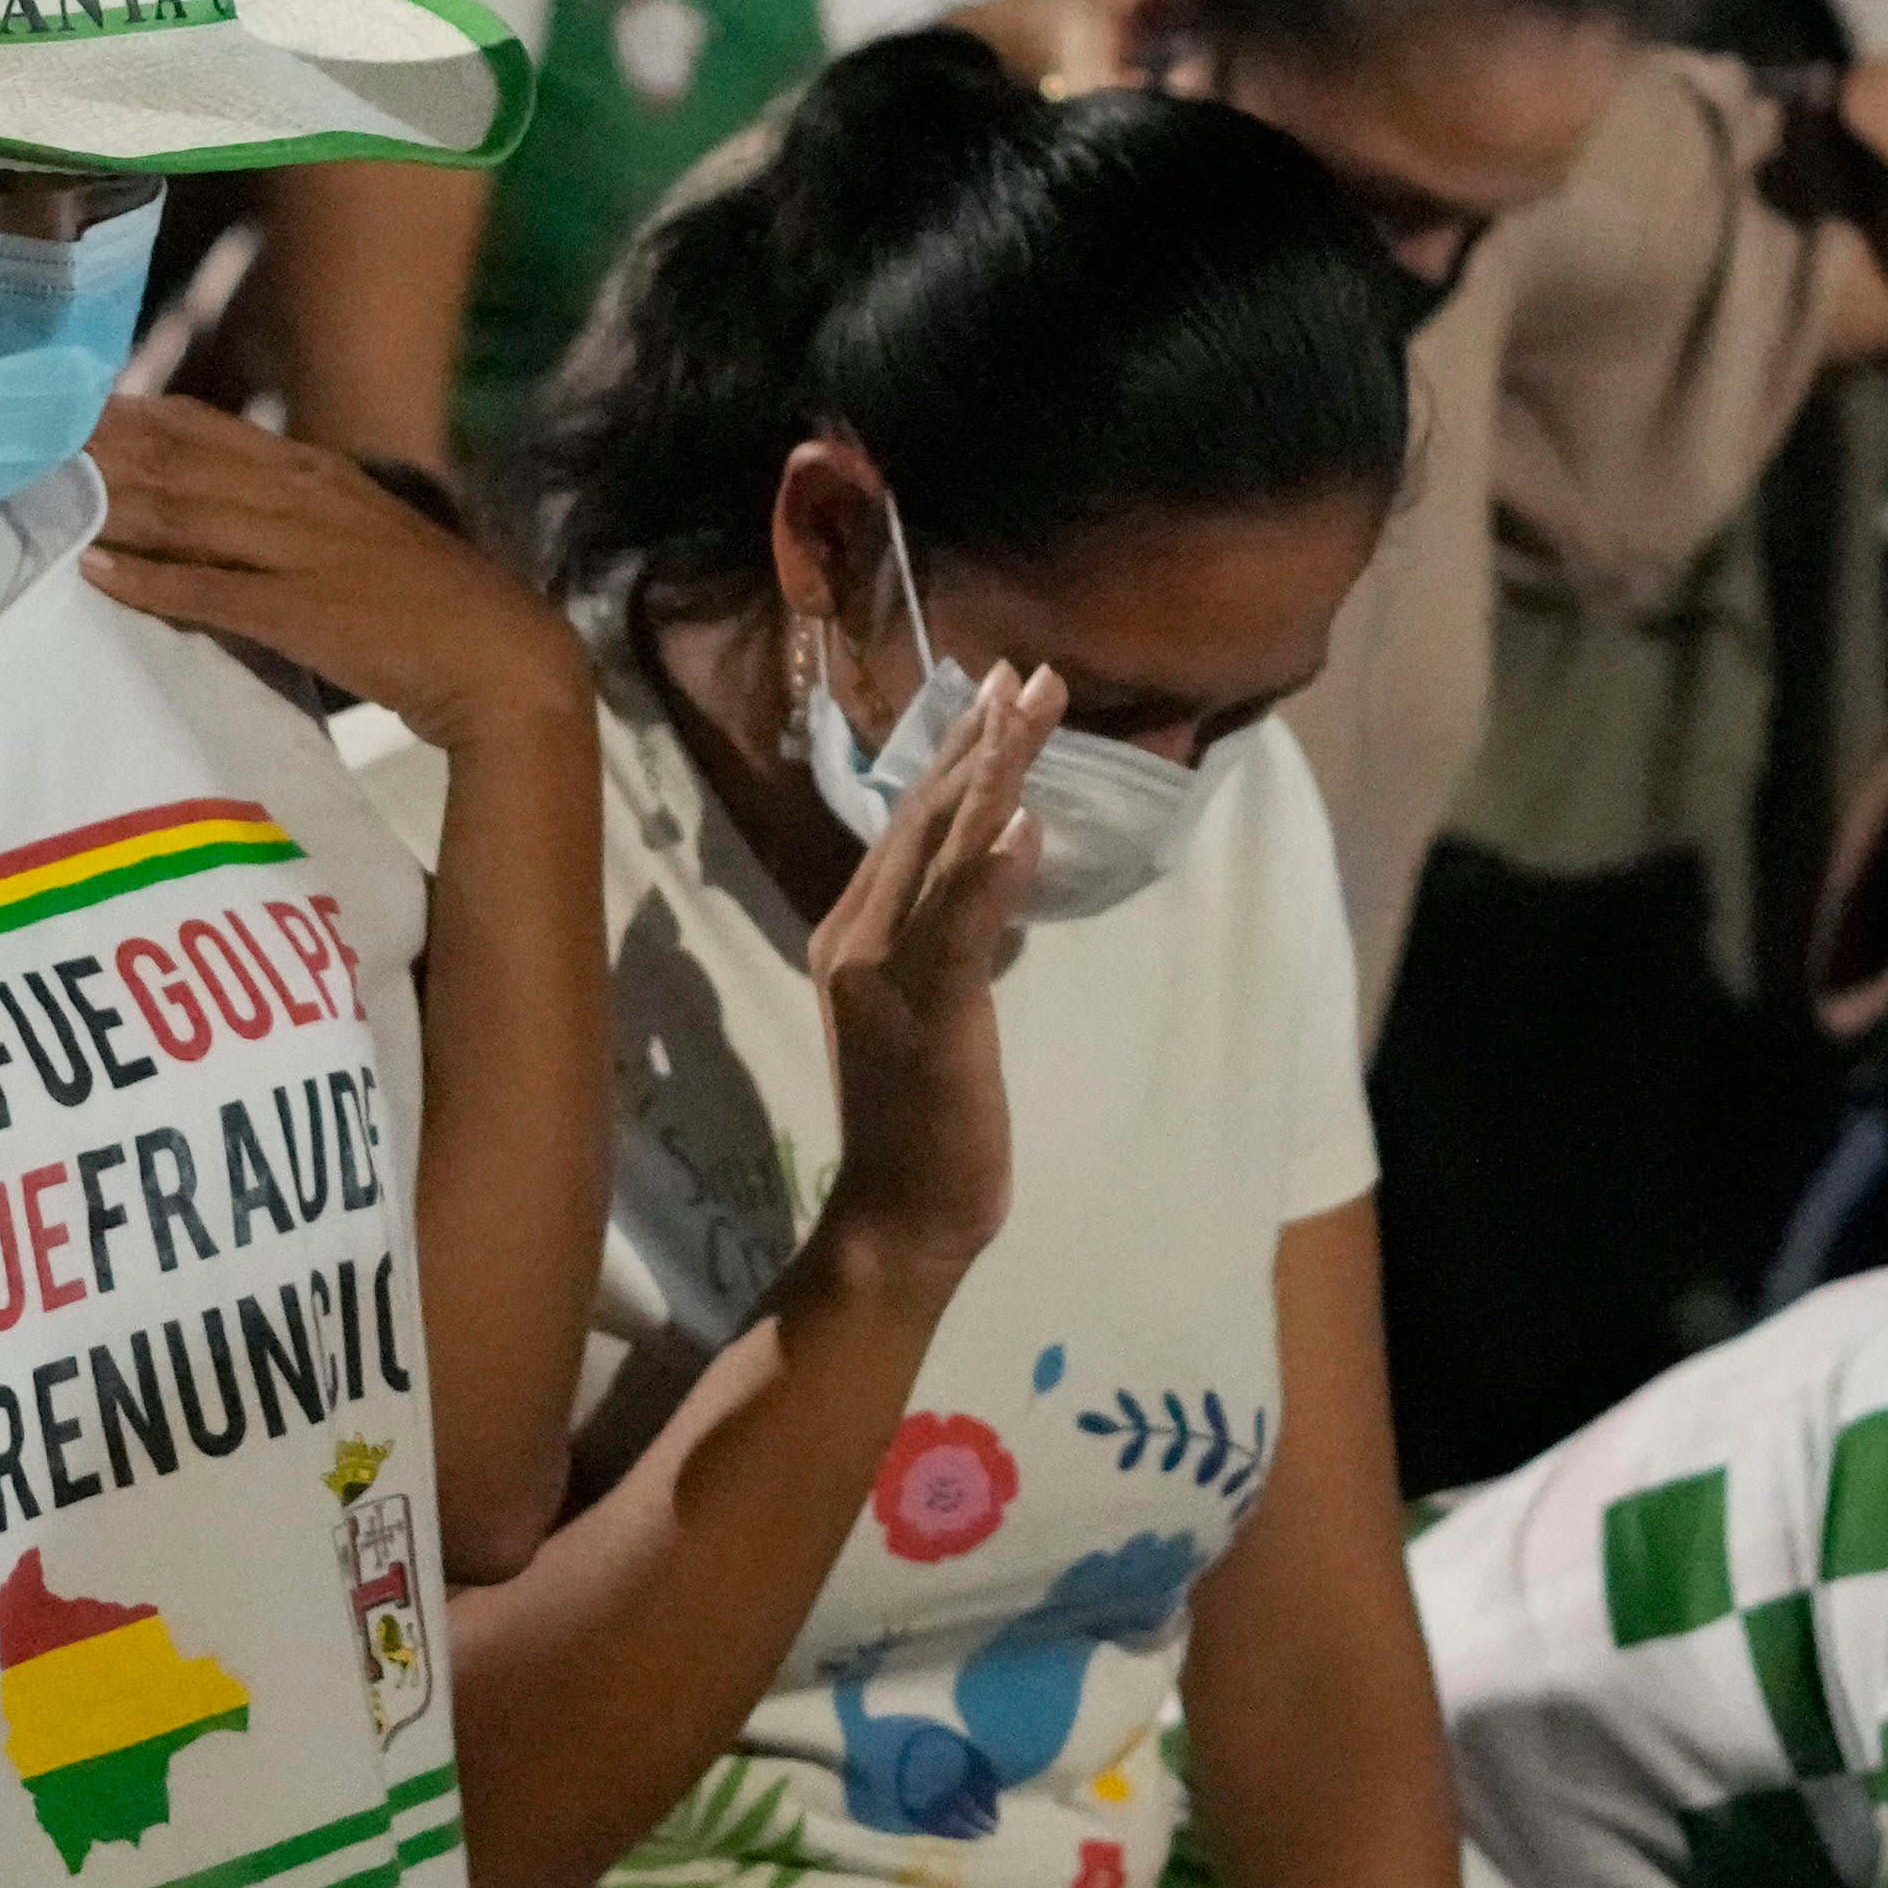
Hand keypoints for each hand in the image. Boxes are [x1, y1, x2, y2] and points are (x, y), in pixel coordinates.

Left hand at [79, 399, 577, 744]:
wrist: (501, 658)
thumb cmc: (433, 609)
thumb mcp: (359, 540)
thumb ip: (297, 523)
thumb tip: (230, 521)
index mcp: (318, 475)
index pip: (211, 430)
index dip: (139, 417)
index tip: (77, 407)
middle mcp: (303, 497)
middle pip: (183, 461)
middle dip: (104, 448)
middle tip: (30, 437)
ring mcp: (300, 551)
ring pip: (186, 513)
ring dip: (112, 501)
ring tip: (46, 490)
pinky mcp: (300, 611)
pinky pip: (210, 591)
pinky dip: (151, 581)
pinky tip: (99, 572)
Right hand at [784, 642, 1050, 1305]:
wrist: (898, 1216)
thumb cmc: (922, 1114)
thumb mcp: (933, 1002)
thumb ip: (950, 929)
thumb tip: (990, 856)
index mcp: (856, 928)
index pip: (912, 819)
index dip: (958, 750)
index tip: (1001, 687)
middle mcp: (858, 936)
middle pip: (925, 816)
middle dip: (981, 739)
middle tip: (1027, 671)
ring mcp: (890, 976)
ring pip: (942, 854)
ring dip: (991, 775)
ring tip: (1030, 708)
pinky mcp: (930, 1019)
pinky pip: (960, 933)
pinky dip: (989, 874)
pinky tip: (1022, 823)